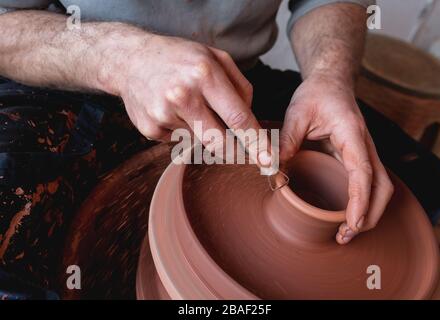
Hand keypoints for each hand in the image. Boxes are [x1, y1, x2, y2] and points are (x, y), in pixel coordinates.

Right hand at [106, 34, 270, 165]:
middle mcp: (183, 96)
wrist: (129, 60)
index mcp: (204, 74)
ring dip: (203, 131)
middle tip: (241, 151)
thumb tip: (251, 119)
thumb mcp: (214, 57)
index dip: (256, 142)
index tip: (268, 160)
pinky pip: (179, 141)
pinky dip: (182, 130)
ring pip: (201, 141)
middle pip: (220, 142)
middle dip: (235, 152)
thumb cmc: (178, 57)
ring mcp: (164, 115)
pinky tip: (171, 110)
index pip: (238, 117)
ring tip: (188, 106)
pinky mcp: (150, 129)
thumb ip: (240, 86)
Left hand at [280, 73, 393, 243]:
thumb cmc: (316, 94)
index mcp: (352, 134)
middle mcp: (365, 145)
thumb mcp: (296, 113)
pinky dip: (362, 203)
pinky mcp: (358, 158)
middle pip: (382, 186)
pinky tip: (346, 216)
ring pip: (379, 188)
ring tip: (346, 233)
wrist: (330, 82)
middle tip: (345, 236)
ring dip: (368, 213)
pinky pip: (368, 184)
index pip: (363, 171)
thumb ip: (286, 140)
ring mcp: (364, 153)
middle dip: (369, 215)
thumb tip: (274, 170)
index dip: (360, 199)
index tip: (353, 222)